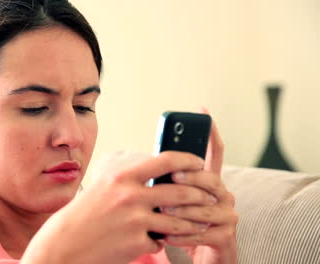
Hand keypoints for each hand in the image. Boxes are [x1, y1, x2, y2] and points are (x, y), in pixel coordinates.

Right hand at [22, 151, 217, 263]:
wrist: (63, 245)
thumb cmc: (83, 214)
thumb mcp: (104, 187)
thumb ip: (132, 179)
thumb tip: (161, 174)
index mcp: (122, 176)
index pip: (166, 160)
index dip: (189, 160)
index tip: (199, 163)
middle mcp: (130, 195)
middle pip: (181, 192)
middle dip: (201, 196)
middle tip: (210, 198)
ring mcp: (135, 220)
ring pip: (178, 221)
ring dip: (193, 223)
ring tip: (199, 223)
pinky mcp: (136, 243)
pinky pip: (159, 241)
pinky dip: (159, 241)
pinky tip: (151, 241)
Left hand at [162, 109, 237, 263]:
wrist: (202, 261)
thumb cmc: (182, 226)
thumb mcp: (174, 201)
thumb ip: (168, 183)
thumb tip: (147, 166)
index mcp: (210, 183)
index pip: (215, 152)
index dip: (210, 131)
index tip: (203, 111)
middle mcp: (224, 195)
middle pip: (210, 178)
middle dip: (190, 177)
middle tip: (172, 176)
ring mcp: (228, 216)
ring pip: (204, 207)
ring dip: (180, 210)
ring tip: (161, 212)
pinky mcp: (226, 237)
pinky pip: (202, 233)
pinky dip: (182, 236)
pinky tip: (165, 237)